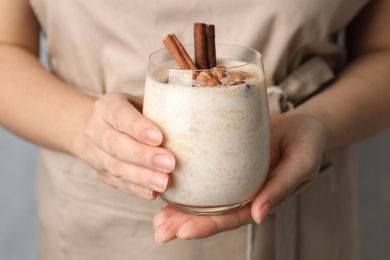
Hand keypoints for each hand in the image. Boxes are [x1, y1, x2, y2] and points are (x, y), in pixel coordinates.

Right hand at [82, 93, 174, 199]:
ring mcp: (95, 154)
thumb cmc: (132, 113)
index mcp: (107, 106)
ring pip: (116, 167)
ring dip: (142, 176)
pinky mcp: (102, 174)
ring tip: (164, 182)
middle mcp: (96, 130)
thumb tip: (191, 118)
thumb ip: (159, 108)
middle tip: (169, 163)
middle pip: (116, 144)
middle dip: (144, 156)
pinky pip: (119, 183)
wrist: (101, 128)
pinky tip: (153, 193)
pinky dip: (137, 189)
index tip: (159, 137)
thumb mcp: (142, 102)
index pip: (119, 114)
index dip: (138, 127)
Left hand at [153, 112, 325, 242]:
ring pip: (204, 199)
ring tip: (156, 219)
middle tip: (159, 232)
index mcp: (262, 199)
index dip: (208, 226)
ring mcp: (233, 180)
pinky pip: (204, 176)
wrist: (302, 123)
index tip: (182, 232)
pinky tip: (166, 186)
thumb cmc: (307, 142)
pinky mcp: (225, 162)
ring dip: (179, 210)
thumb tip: (258, 215)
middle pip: (212, 214)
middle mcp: (244, 194)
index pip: (232, 218)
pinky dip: (186, 184)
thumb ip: (282, 186)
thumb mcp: (302, 162)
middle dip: (184, 224)